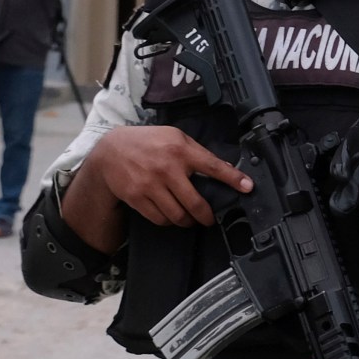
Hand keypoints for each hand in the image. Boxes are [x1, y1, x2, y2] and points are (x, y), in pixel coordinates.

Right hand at [62, 126, 250, 252]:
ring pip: (178, 215)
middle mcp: (167, 168)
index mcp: (180, 149)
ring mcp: (151, 185)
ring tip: (189, 218)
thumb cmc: (148, 142)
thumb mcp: (174, 137)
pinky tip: (171, 215)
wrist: (111, 150)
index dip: (232, 178)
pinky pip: (160, 219)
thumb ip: (198, 152)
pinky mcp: (137, 198)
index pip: (213, 165)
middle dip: (206, 216)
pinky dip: (169, 221)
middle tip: (209, 219)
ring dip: (187, 221)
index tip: (247, 187)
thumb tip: (224, 167)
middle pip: (195, 202)